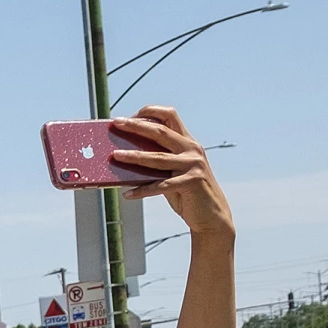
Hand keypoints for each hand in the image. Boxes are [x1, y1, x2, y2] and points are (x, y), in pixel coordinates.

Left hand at [110, 105, 228, 238]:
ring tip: (115, 156)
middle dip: (136, 126)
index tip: (130, 116)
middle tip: (117, 123)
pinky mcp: (192, 182)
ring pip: (157, 158)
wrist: (212, 215)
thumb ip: (156, 164)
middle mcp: (191, 149)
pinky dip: (142, 190)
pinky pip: (161, 186)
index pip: (170, 116)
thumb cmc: (187, 193)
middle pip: (160, 131)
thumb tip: (125, 158)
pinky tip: (128, 194)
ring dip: (134, 156)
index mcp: (187, 143)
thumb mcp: (172, 173)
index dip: (150, 112)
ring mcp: (193, 165)